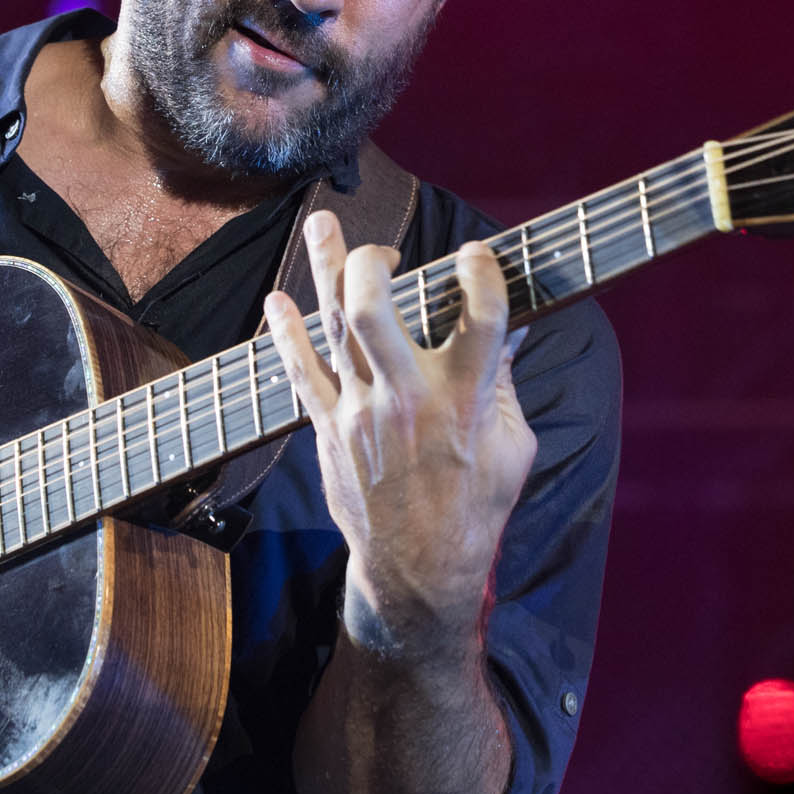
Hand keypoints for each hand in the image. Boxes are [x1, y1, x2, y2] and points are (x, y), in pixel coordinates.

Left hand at [264, 211, 535, 654]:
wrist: (419, 572)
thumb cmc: (475, 508)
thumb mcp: (515, 448)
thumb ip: (507, 383)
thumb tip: (511, 329)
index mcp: (467, 401)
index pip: (482, 319)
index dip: (482, 274)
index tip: (477, 256)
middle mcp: (410, 399)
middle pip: (377, 310)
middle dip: (372, 263)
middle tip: (384, 250)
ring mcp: (362, 412)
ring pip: (334, 326)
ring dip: (324, 268)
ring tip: (319, 221)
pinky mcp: (330, 429)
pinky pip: (300, 371)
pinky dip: (286, 333)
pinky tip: (277, 301)